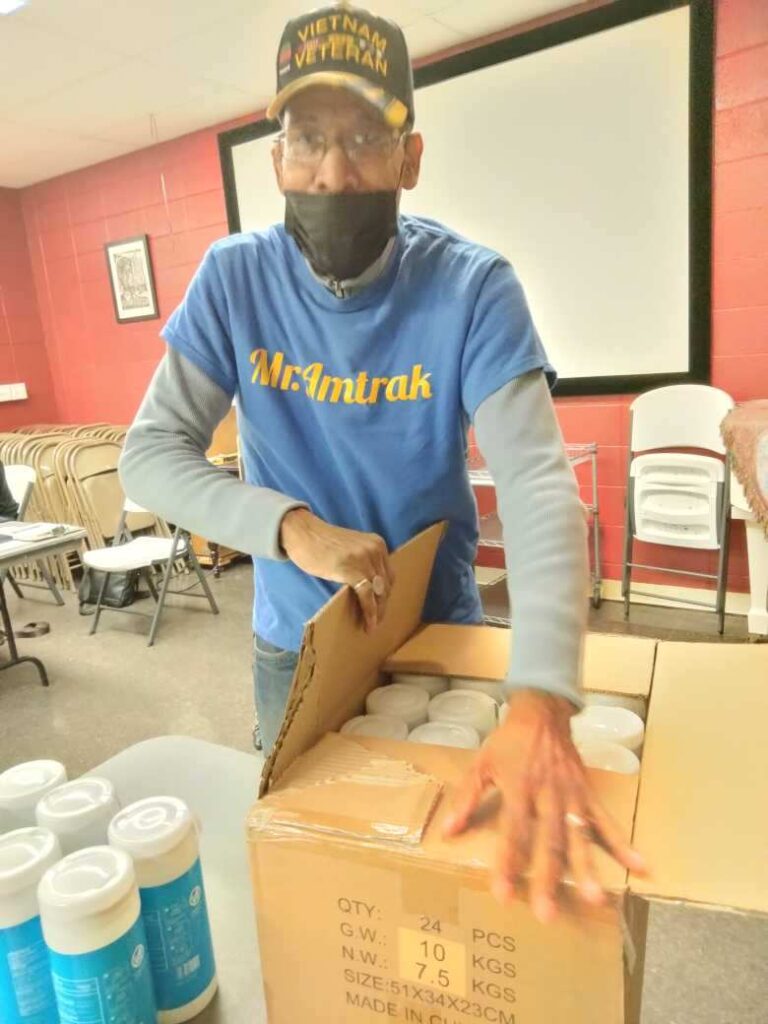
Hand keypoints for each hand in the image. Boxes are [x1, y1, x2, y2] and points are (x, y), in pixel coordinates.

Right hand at [280, 508, 394, 630]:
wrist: (302, 533)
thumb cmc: (321, 542)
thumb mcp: (351, 549)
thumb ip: (363, 562)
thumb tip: (370, 588)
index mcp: (377, 544)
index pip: (388, 575)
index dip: (385, 594)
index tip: (381, 609)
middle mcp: (375, 550)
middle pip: (385, 584)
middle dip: (382, 605)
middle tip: (377, 621)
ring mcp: (364, 559)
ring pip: (378, 592)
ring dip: (377, 612)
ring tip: (371, 626)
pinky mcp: (351, 569)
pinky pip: (366, 595)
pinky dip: (369, 612)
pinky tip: (367, 624)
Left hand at [443, 689, 647, 922]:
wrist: (542, 713)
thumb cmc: (509, 742)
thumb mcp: (481, 764)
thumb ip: (466, 798)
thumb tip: (448, 831)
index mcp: (519, 788)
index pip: (513, 831)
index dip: (508, 863)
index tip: (504, 893)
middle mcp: (548, 795)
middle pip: (548, 841)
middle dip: (548, 878)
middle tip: (547, 912)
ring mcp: (571, 796)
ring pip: (579, 836)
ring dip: (587, 868)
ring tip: (594, 898)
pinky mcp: (587, 794)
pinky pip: (607, 821)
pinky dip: (624, 844)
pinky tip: (640, 866)